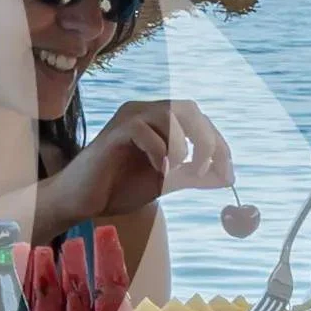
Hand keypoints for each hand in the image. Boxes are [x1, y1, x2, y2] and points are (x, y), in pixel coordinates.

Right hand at [44, 100, 227, 223]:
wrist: (83, 202)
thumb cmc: (119, 188)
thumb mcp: (166, 182)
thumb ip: (193, 176)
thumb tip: (227, 178)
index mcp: (158, 120)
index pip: (198, 119)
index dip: (218, 143)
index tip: (228, 172)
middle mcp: (144, 111)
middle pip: (189, 109)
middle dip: (207, 140)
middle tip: (208, 170)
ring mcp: (128, 117)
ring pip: (170, 114)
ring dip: (185, 145)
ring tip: (181, 172)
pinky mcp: (115, 131)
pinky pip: (144, 130)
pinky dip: (160, 151)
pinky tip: (160, 172)